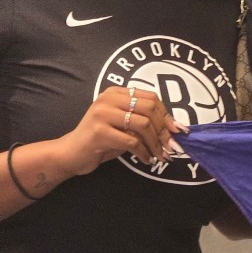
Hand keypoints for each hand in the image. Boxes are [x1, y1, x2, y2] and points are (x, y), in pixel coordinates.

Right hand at [57, 86, 185, 175]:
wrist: (71, 153)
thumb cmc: (102, 140)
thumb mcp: (124, 125)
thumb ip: (143, 121)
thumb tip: (175, 129)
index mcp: (116, 92)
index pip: (151, 97)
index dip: (167, 115)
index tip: (177, 131)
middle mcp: (108, 98)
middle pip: (149, 109)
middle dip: (164, 130)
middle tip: (171, 146)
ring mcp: (102, 114)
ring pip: (143, 125)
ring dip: (156, 144)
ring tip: (160, 155)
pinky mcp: (99, 131)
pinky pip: (132, 141)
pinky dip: (143, 153)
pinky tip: (146, 160)